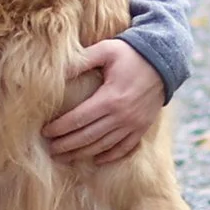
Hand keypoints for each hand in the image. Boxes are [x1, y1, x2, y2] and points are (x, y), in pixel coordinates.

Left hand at [42, 38, 164, 167]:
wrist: (165, 60)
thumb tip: (58, 71)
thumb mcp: (106, 50)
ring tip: (64, 158)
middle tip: (50, 150)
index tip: (45, 132)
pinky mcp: (142, 127)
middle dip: (66, 145)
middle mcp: (121, 115)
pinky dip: (109, 156)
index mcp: (109, 98)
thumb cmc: (130, 53)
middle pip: (88, 137)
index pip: (78, 119)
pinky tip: (95, 159)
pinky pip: (124, 148)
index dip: (59, 128)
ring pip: (103, 146)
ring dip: (82, 154)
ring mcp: (133, 124)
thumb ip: (82, 60)